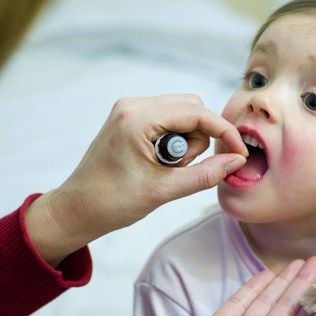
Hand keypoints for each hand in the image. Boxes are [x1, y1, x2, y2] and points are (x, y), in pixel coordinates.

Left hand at [25, 94, 247, 264]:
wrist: (77, 209)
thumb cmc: (112, 202)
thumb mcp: (163, 191)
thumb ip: (204, 174)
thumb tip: (236, 161)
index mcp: (137, 119)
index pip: (197, 113)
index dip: (223, 132)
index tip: (238, 153)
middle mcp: (132, 106)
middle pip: (191, 107)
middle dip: (198, 138)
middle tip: (180, 169)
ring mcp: (129, 110)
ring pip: (181, 113)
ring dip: (186, 141)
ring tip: (166, 169)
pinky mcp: (129, 118)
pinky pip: (167, 120)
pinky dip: (174, 140)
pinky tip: (159, 163)